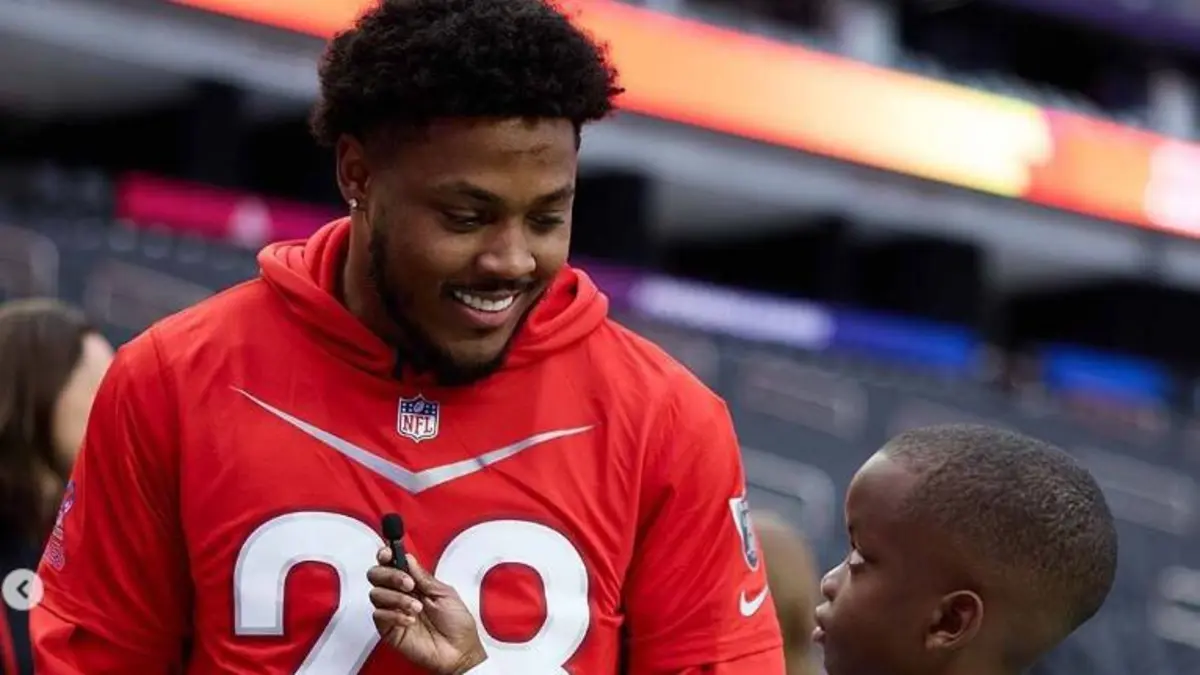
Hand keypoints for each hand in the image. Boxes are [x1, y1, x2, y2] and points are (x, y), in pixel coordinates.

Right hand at [367, 547, 487, 674]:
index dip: (385, 555)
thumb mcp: (444, 593)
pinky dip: (394, 615)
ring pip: (376, 594)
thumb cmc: (456, 623)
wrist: (459, 650)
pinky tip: (410, 620)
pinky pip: (379, 616)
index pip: (391, 564)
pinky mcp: (388, 630)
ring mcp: (393, 612)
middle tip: (408, 584)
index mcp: (414, 583)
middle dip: (390, 575)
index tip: (387, 553)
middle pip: (376, 575)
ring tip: (416, 607)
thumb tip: (407, 558)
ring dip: (397, 598)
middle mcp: (400, 595)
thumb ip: (423, 576)